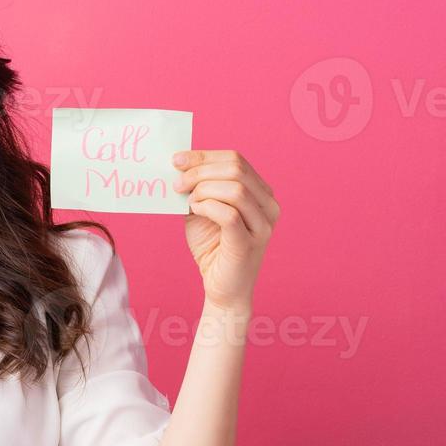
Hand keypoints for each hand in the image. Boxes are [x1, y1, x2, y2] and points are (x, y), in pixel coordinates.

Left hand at [173, 150, 278, 312]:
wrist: (222, 289)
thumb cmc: (212, 249)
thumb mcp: (202, 211)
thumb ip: (198, 189)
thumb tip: (179, 166)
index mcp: (261, 193)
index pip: (236, 160)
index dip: (204, 156)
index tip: (177, 159)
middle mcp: (269, 206)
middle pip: (236, 169)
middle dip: (200, 171)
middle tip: (177, 183)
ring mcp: (263, 225)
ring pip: (235, 189)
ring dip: (203, 190)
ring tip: (187, 201)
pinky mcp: (250, 243)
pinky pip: (229, 214)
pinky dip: (207, 206)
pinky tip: (194, 210)